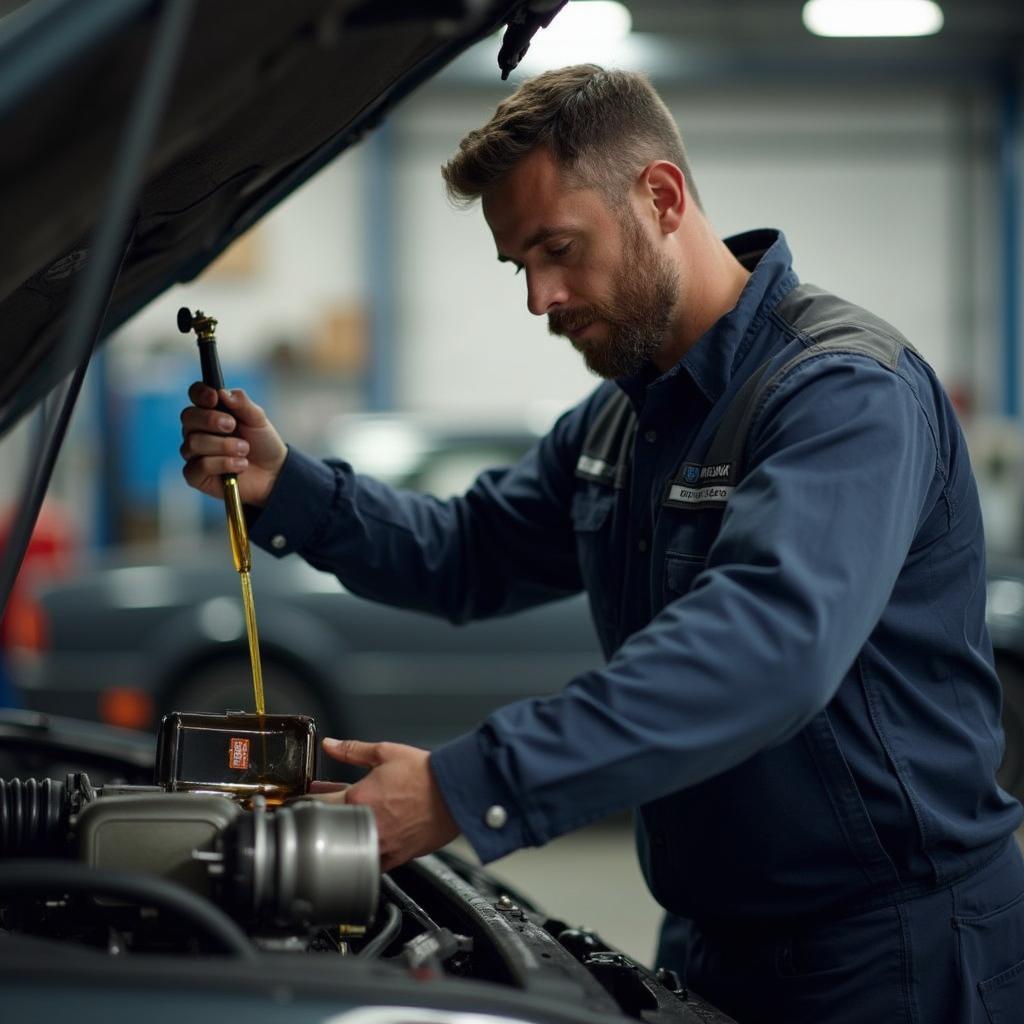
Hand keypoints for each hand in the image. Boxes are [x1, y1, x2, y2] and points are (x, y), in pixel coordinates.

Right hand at [179, 384, 287, 505]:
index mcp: (210, 411)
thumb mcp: (258, 419)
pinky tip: (240, 465)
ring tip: (244, 450)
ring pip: (194, 443)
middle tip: (232, 425)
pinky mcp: (195, 475)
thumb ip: (242, 403)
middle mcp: (197, 430)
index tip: (214, 397)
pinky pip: (199, 467)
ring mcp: (194, 453)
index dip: (200, 393)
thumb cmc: (261, 443)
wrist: (273, 472)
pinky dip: (222, 464)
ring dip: (224, 446)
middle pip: (188, 417)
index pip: (195, 394)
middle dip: (211, 420)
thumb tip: (223, 392)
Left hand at [312, 738, 459, 871]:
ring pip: (352, 847)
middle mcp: (366, 825)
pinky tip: (371, 839)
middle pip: (332, 826)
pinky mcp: (398, 856)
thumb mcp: (385, 753)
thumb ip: (352, 750)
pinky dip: (370, 851)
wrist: (456, 791)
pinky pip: (374, 861)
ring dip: (348, 834)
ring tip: (353, 821)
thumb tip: (330, 745)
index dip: (307, 800)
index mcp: (358, 798)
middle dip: (328, 815)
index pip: (318, 803)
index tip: (303, 799)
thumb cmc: (425, 774)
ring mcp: (381, 844)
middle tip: (329, 806)